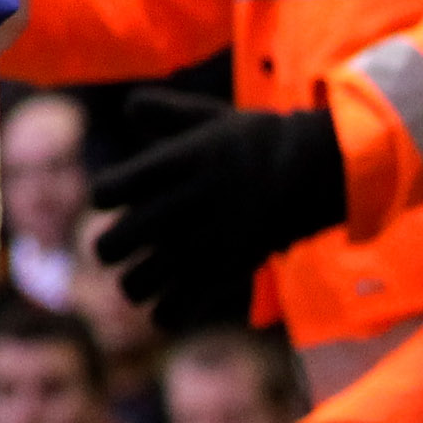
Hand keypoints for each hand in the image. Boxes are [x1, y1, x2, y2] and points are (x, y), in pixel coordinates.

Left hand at [91, 89, 348, 332]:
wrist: (318, 171)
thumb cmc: (254, 143)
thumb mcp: (208, 116)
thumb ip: (163, 111)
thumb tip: (129, 111)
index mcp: (174, 166)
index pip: (108, 191)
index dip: (105, 196)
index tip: (116, 195)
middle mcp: (186, 206)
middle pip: (114, 244)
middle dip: (109, 247)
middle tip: (122, 244)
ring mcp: (207, 243)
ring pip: (136, 284)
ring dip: (134, 282)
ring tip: (145, 273)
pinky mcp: (228, 272)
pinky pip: (176, 311)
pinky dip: (166, 311)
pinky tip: (171, 298)